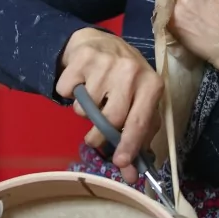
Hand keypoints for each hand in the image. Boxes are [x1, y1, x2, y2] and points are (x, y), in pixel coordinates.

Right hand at [56, 27, 162, 182]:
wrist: (100, 42)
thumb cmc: (124, 80)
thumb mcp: (137, 105)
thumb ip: (136, 140)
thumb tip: (130, 175)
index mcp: (152, 85)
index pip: (139, 121)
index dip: (129, 145)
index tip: (119, 162)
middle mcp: (131, 71)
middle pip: (110, 119)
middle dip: (98, 134)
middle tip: (94, 136)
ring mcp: (107, 62)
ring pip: (84, 108)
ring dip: (83, 110)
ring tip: (91, 96)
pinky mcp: (83, 57)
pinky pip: (66, 90)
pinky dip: (68, 92)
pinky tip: (79, 81)